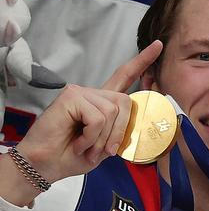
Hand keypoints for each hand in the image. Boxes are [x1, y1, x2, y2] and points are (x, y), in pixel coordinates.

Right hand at [13, 40, 162, 182]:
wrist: (48, 164)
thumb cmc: (73, 156)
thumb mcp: (107, 145)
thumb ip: (122, 130)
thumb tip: (142, 122)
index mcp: (103, 103)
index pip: (125, 77)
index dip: (142, 62)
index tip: (158, 45)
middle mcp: (93, 93)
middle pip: (126, 103)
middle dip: (119, 132)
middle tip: (103, 150)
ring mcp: (81, 92)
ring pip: (113, 112)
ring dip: (103, 138)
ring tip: (86, 146)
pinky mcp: (71, 95)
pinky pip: (98, 117)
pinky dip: (92, 136)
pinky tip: (79, 142)